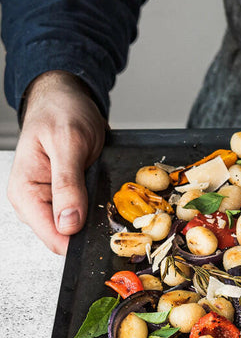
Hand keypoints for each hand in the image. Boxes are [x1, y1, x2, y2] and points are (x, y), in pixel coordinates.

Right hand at [7, 71, 105, 254]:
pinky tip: (107, 190)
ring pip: (78, 224)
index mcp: (26, 192)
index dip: (79, 240)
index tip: (106, 233)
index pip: (52, 236)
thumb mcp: (68, 144)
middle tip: (117, 212)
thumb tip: (68, 224)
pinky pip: (85, 210)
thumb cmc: (61, 113)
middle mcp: (36, 200)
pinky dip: (100, 204)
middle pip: (66, 235)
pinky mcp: (69, 194)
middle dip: (92, 227)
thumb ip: (67, 185)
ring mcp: (53, 199)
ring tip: (110, 192)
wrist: (66, 97)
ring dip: (98, 214)